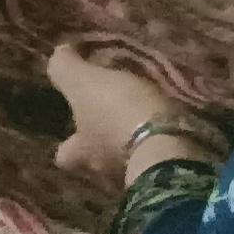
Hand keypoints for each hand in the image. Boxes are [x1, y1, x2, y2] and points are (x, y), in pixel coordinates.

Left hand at [47, 40, 215, 185]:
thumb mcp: (85, 84)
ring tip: (153, 122)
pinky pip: (163, 162)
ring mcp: (138, 179)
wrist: (170, 149)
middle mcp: (104, 172)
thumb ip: (66, 69)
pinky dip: (166, 149)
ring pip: (131, 163)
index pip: (65, 155)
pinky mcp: (171, 177)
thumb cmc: (120, 116)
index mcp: (81, 152)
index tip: (78, 126)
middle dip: (107, 146)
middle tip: (121, 123)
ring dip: (139, 146)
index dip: (70, 142)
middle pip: (99, 162)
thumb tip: (57, 54)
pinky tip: (176, 131)